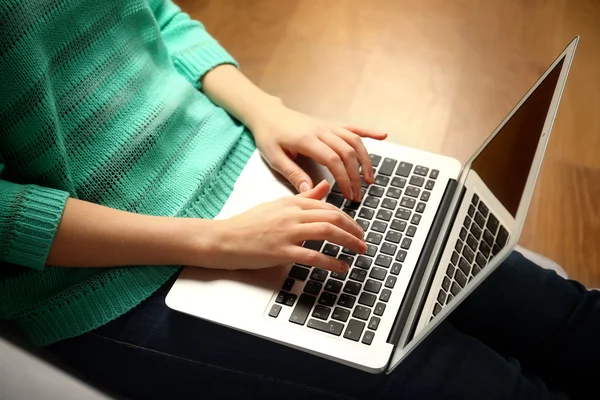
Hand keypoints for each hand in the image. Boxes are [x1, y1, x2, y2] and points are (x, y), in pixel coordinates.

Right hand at [198, 181, 365, 271]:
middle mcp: (292, 215)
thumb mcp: (277, 205)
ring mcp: (287, 232)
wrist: (224, 238)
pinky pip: (312, 256)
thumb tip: (323, 187)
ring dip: (348, 242)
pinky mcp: (281, 251)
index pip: (327, 206)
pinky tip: (341, 267)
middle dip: (353, 229)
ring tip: (359, 250)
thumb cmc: (248, 224)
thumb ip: (303, 197)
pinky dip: (331, 262)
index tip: (356, 227)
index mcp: (292, 203)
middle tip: (363, 240)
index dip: (347, 217)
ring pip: (327, 232)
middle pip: (332, 217)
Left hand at [249, 103, 386, 201]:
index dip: (344, 178)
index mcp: (307, 140)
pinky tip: (382, 136)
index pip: (333, 160)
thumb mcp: (274, 158)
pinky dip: (369, 131)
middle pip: (347, 152)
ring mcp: (327, 126)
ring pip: (354, 140)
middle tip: (358, 194)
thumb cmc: (269, 136)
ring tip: (370, 179)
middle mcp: (321, 131)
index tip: (348, 195)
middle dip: (356, 175)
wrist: (267, 114)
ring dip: (365, 159)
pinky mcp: (330, 124)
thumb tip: (310, 190)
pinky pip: (353, 127)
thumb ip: (293, 174)